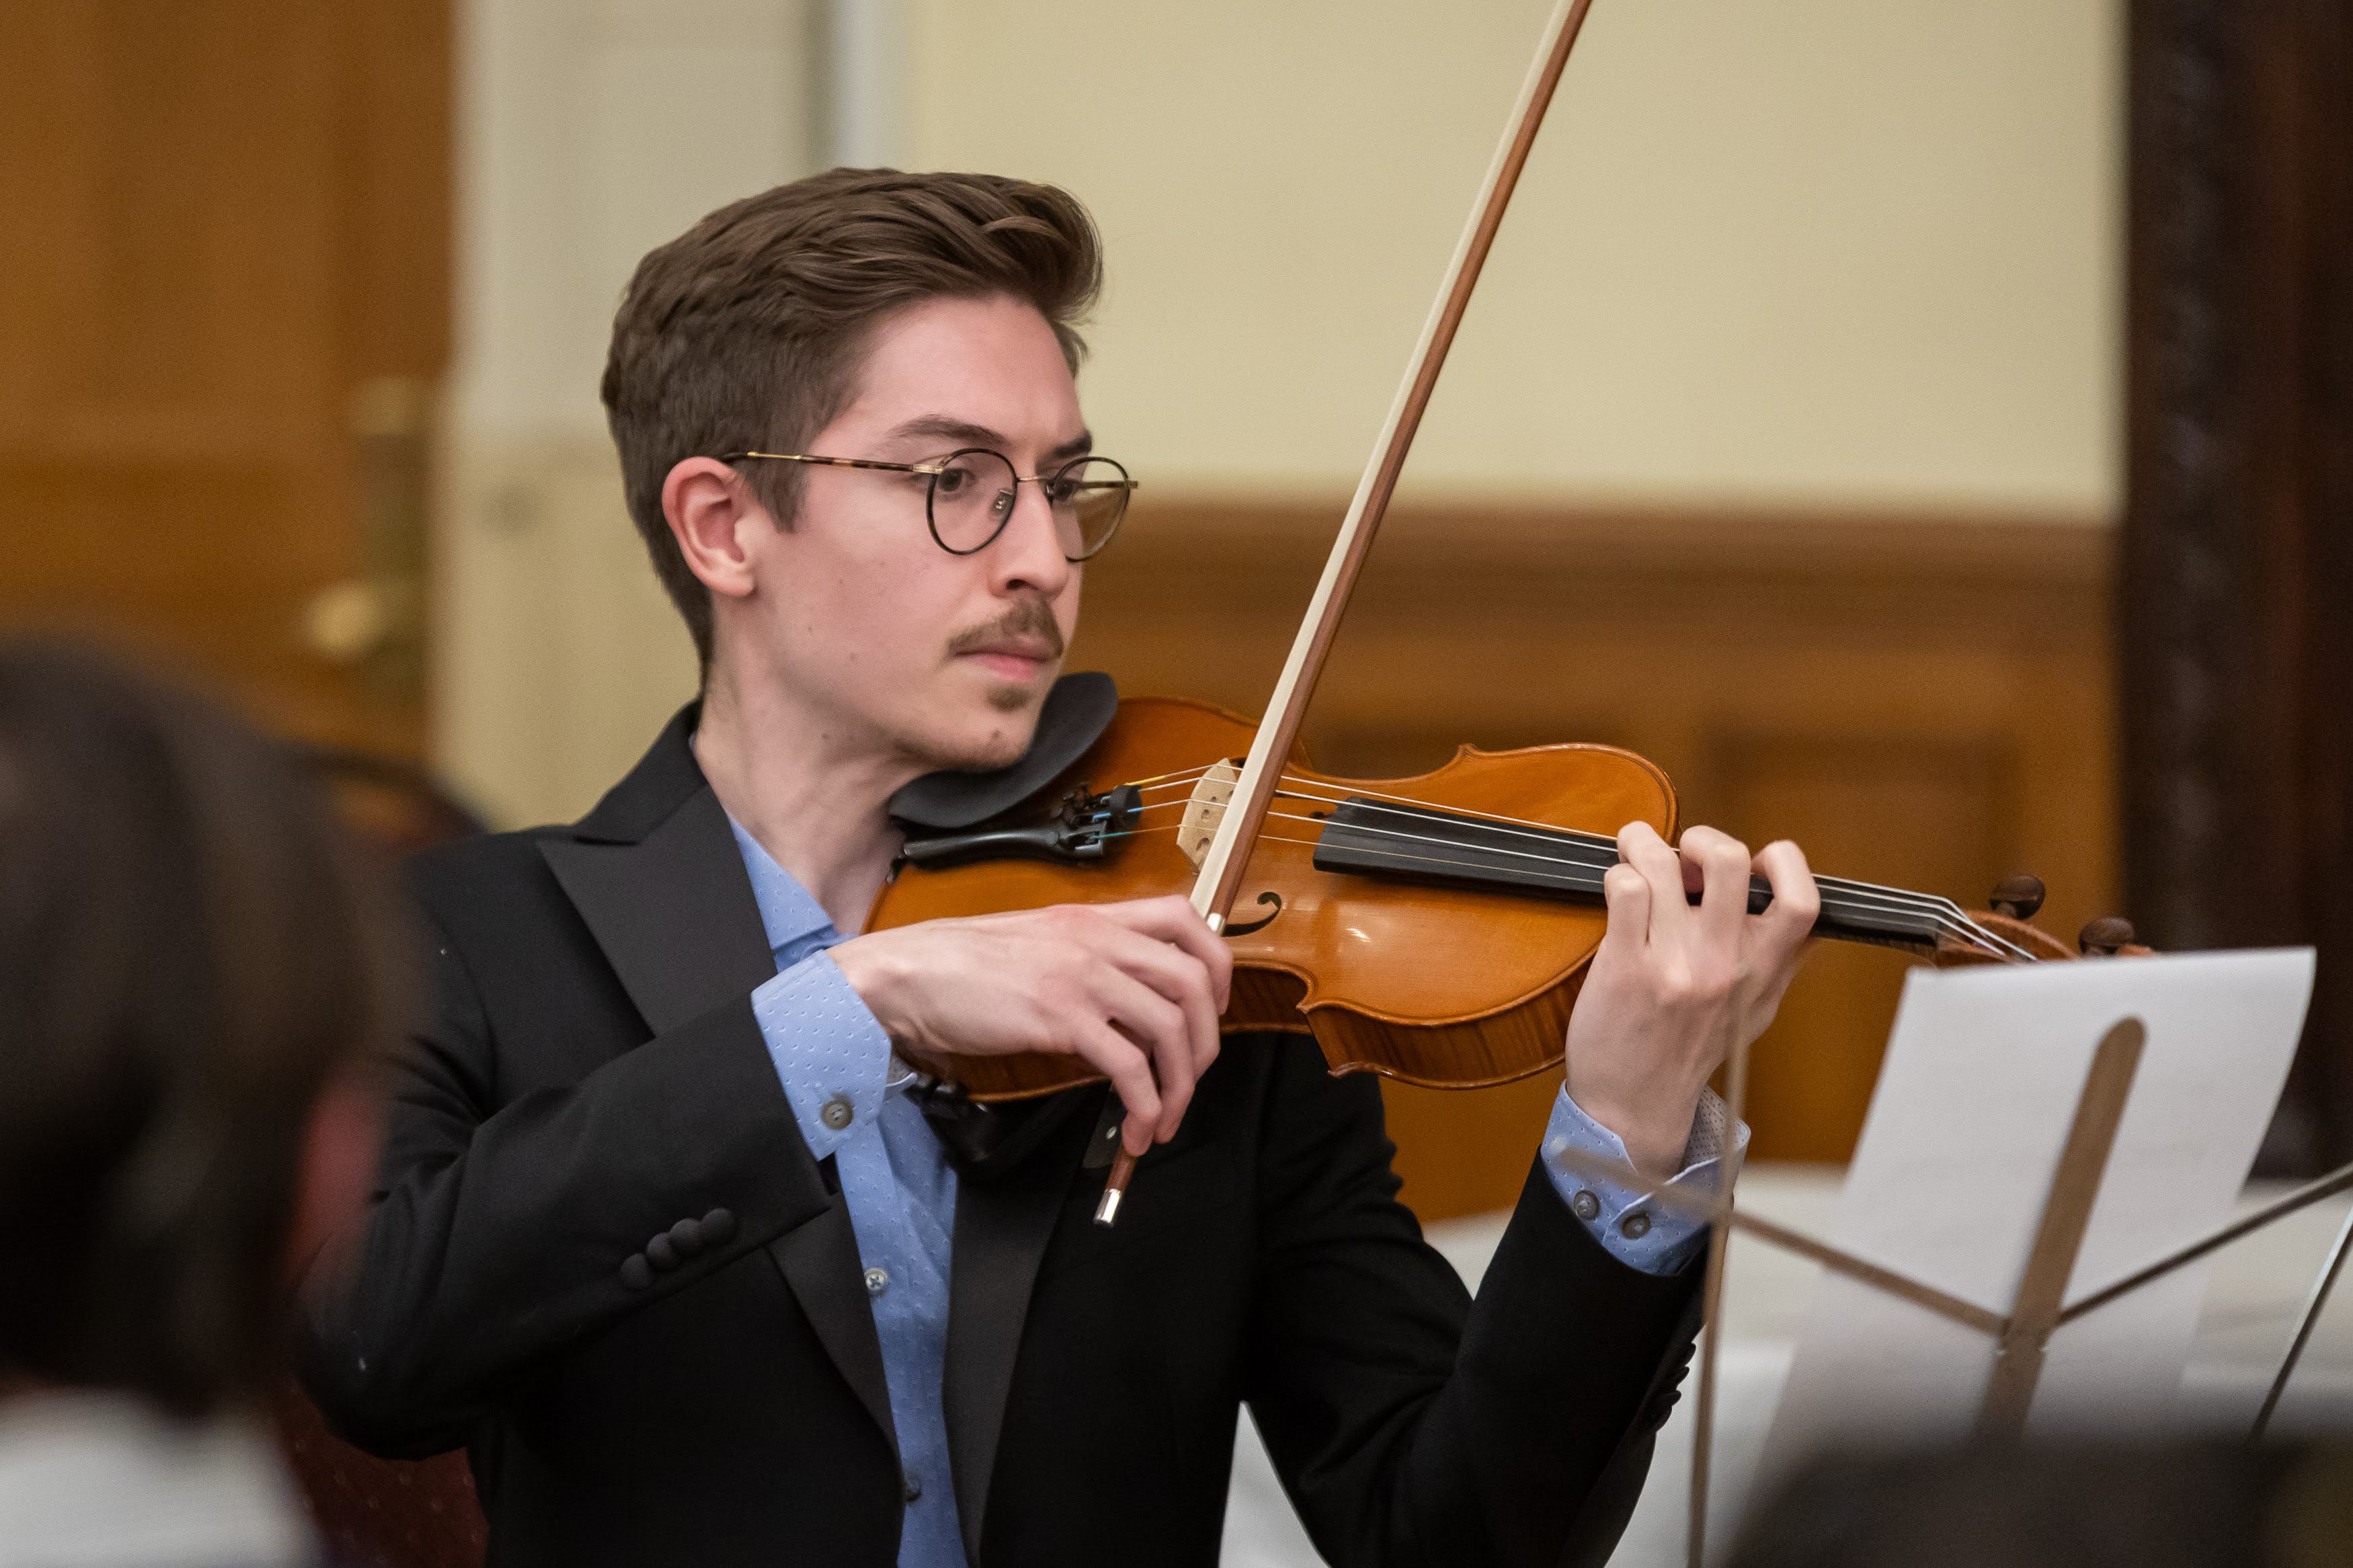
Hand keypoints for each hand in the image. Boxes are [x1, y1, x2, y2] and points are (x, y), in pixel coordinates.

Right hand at [829, 895, 1231, 1155]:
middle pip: (1192, 980)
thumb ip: (1089, 966)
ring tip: (1164, 1118)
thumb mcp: (1039, 947)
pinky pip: (1129, 1065)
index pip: (1184, 918)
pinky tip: (1137, 1125)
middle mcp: (1097, 940)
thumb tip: (1129, 1015)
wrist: (907, 973)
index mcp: (1094, 918)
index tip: (1211, 1006)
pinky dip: (1146, 1103)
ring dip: (1181, 1083)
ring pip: (1170, 1026)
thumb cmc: (960, 965)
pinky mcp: (1060, 1017)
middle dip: (1205, 1041)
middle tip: (1193, 1077)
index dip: (1214, 965)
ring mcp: (1081, 976)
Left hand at [1563, 822, 1817, 1180]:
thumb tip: (1811, 916)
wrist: (1635, 1106)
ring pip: (1662, 864)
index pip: (1802, 900)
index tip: (1753, 862)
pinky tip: (1618, 894)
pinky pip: (1625, 891)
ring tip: (1636, 857)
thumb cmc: (1690, 1052)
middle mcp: (1724, 965)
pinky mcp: (1625, 967)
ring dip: (1643, 846)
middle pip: (1730, 861)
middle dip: (1703, 838)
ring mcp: (1675, 964)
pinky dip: (1617, 877)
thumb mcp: (1756, 1012)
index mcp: (1763, 971)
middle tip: (1683, 854)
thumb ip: (1783, 962)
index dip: (1781, 861)